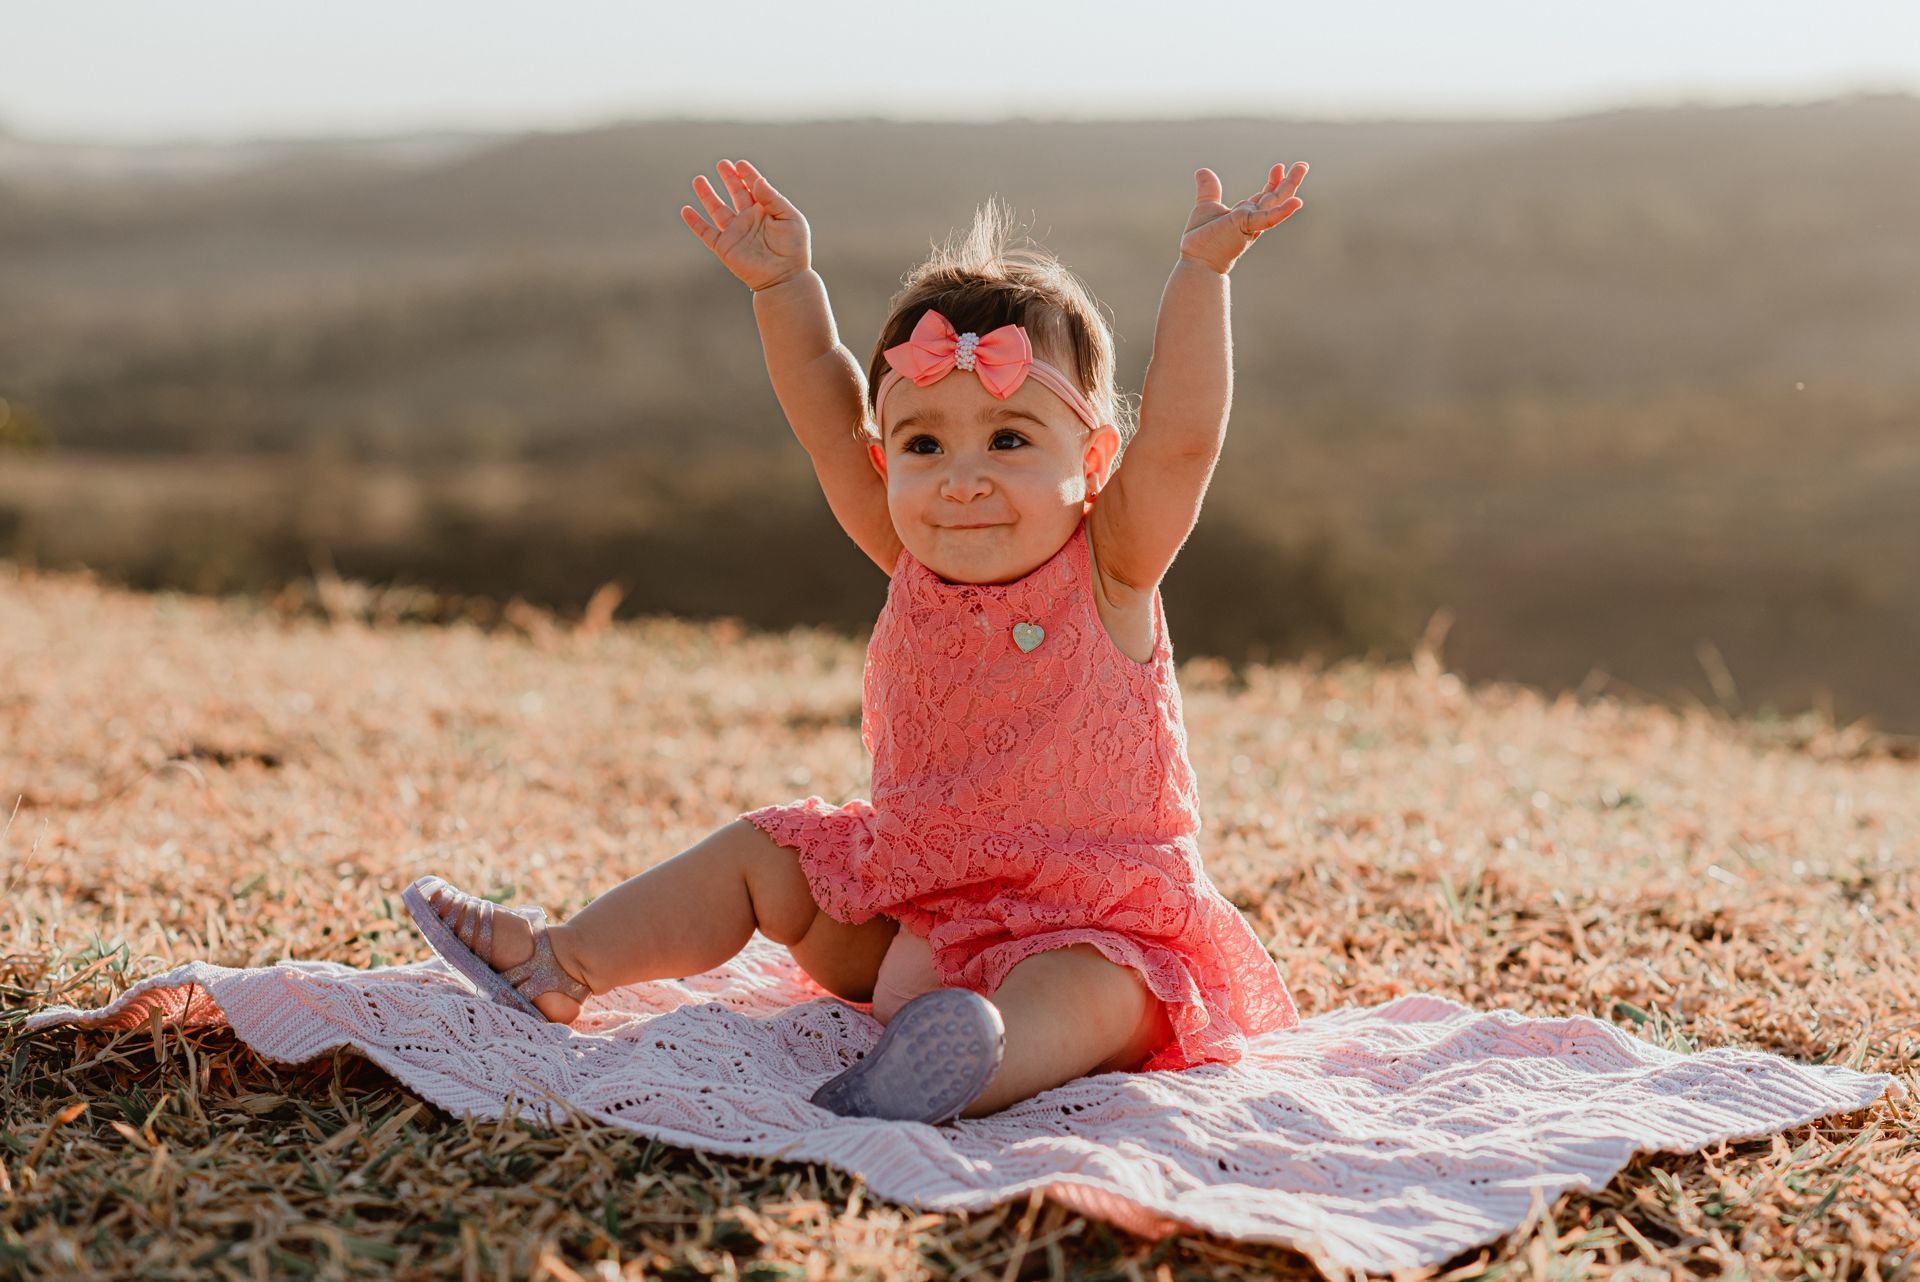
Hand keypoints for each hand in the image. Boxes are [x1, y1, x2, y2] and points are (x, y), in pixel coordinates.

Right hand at [680, 158, 811, 291]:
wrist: (784, 278)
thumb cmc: (793, 249)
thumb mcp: (790, 218)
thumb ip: (773, 199)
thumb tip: (757, 181)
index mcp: (767, 211)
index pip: (755, 187)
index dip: (748, 174)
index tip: (740, 164)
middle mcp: (750, 219)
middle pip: (736, 193)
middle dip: (729, 178)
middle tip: (722, 164)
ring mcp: (736, 232)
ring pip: (717, 209)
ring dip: (707, 195)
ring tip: (698, 179)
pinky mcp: (724, 247)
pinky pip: (706, 232)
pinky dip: (695, 222)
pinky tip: (685, 210)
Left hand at [1177, 162, 1307, 273]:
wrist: (1197, 262)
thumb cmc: (1201, 241)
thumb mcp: (1206, 207)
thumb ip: (1208, 189)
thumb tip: (1202, 171)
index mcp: (1246, 217)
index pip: (1264, 198)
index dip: (1273, 182)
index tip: (1279, 167)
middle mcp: (1253, 220)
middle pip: (1275, 198)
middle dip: (1289, 181)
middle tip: (1302, 165)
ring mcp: (1251, 223)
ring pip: (1275, 202)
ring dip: (1290, 185)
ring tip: (1302, 168)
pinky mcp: (1246, 226)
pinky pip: (1268, 218)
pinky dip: (1282, 210)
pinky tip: (1297, 202)